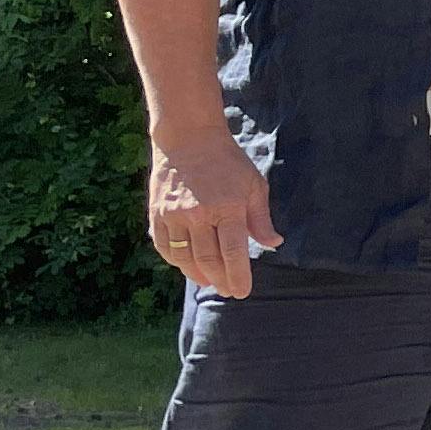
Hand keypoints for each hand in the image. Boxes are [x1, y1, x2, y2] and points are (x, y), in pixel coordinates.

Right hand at [147, 129, 278, 297]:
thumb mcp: (254, 185)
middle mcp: (198, 214)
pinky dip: (176, 260)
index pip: (233, 253)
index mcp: (227, 208)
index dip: (238, 276)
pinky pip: (165, 246)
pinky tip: (187, 266)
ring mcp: (174, 214)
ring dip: (197, 275)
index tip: (242, 292)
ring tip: (209, 282)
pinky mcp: (156, 213)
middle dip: (220, 280)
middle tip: (228, 291)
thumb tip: (274, 244)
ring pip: (184, 257)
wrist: (188, 137)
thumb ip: (262, 218)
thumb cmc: (227, 161)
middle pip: (208, 260)